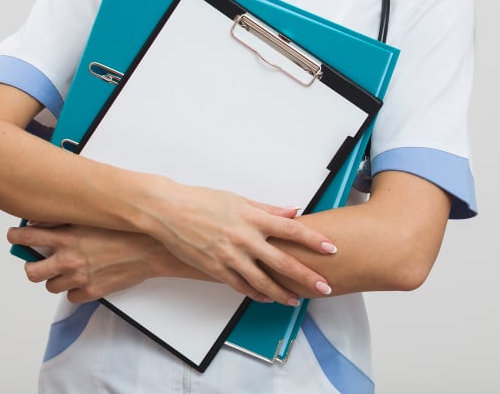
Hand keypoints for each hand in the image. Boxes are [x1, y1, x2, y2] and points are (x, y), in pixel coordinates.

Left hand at [8, 223, 166, 303]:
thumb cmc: (125, 230)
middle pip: (32, 271)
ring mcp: (79, 277)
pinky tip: (84, 279)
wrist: (150, 248)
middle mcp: (68, 258)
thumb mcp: (92, 216)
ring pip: (51, 286)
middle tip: (38, 261)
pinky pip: (72, 297)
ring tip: (67, 269)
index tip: (14, 236)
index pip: (27, 237)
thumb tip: (45, 219)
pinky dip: (75, 290)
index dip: (16, 237)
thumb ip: (67, 219)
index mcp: (67, 236)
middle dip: (32, 266)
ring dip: (56, 278)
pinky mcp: (91, 292)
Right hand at [146, 182, 336, 305]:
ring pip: (263, 281)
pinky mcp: (215, 269)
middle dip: (306, 275)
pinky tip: (267, 297)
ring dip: (282, 293)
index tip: (330, 248)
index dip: (312, 239)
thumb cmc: (202, 201)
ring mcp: (230, 256)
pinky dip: (256, 293)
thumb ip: (267, 209)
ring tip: (296, 300)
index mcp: (252, 217)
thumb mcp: (237, 199)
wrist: (168, 212)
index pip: (290, 229)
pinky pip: (241, 286)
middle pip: (282, 261)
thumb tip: (293, 211)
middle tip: (324, 286)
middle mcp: (244, 238)